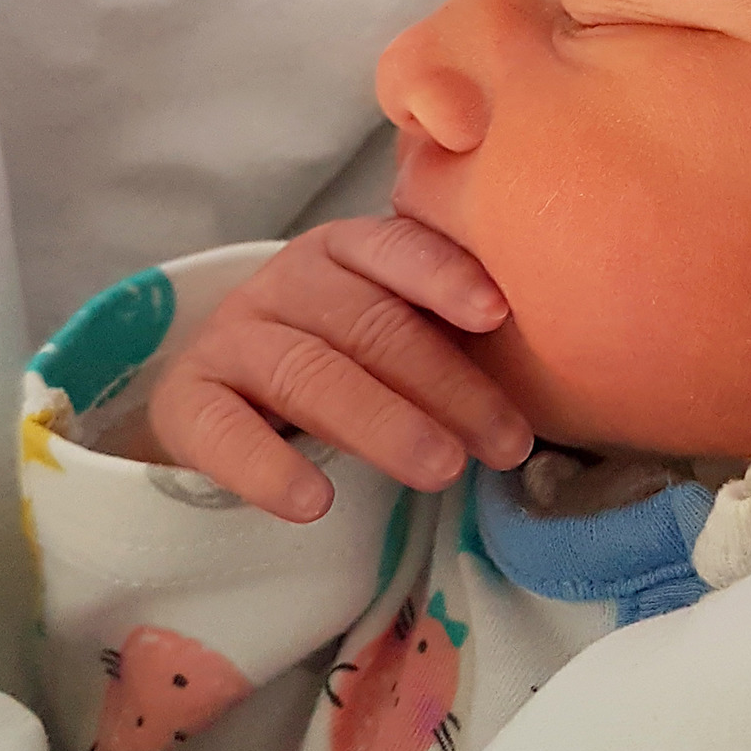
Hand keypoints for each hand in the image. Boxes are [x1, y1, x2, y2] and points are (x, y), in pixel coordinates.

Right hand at [144, 217, 534, 520]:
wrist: (216, 398)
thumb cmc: (337, 362)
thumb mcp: (388, 332)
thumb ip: (449, 335)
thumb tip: (562, 372)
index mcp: (344, 252)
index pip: (394, 249)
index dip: (445, 277)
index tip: (497, 315)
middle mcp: (285, 283)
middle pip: (367, 324)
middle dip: (445, 384)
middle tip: (505, 442)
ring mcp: (231, 338)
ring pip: (307, 372)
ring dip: (381, 423)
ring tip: (440, 470)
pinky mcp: (187, 401)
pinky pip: (224, 431)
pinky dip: (269, 466)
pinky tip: (313, 501)